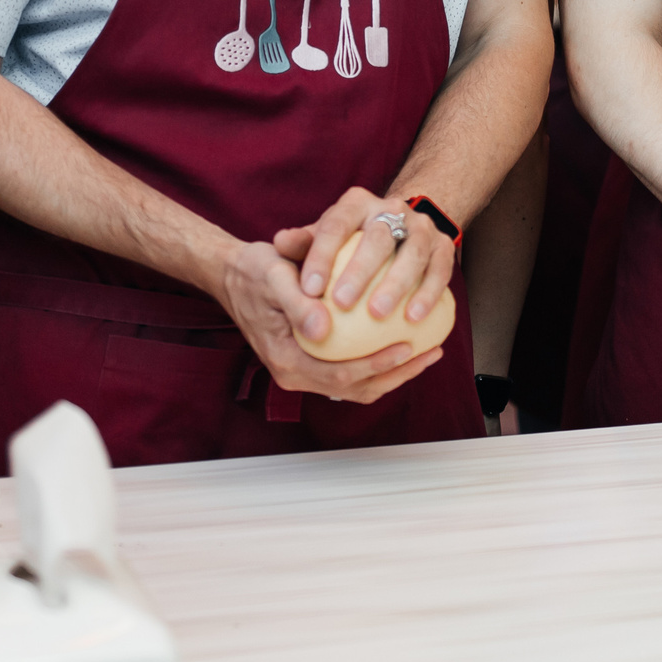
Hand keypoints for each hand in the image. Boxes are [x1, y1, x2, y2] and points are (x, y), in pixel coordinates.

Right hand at [214, 237, 442, 404]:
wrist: (232, 275)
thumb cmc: (253, 272)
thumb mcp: (274, 279)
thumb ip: (298, 305)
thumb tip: (323, 331)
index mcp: (287, 362)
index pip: (341, 375)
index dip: (378, 365)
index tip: (408, 347)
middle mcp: (295, 374)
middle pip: (356, 388)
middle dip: (397, 374)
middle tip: (430, 353)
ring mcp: (303, 371)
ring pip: (356, 385)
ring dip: (393, 373)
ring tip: (425, 353)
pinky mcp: (310, 362)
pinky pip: (349, 371)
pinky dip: (377, 363)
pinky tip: (400, 343)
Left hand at [280, 186, 455, 332]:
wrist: (399, 226)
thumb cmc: (350, 241)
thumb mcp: (323, 237)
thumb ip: (302, 244)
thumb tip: (280, 242)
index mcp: (356, 204)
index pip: (336, 225)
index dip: (322, 256)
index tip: (308, 289)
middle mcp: (392, 208)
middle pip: (378, 237)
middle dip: (360, 270)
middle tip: (341, 302)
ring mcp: (421, 227)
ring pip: (412, 253)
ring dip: (396, 285)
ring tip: (378, 314)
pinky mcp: (443, 247)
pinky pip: (440, 270)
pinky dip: (428, 294)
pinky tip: (413, 319)